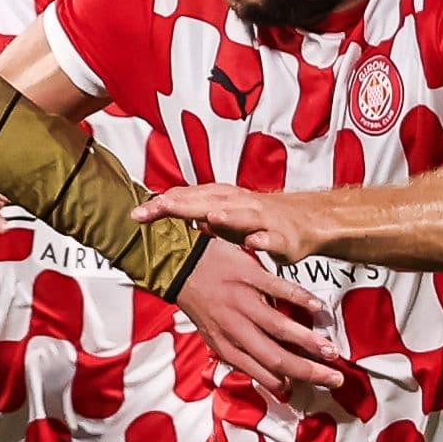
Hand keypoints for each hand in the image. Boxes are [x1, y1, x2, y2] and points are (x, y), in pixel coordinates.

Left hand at [131, 183, 327, 265]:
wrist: (306, 220)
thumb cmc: (260, 218)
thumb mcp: (222, 215)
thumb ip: (195, 213)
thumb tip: (165, 211)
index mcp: (222, 199)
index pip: (187, 198)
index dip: (162, 204)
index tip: (136, 213)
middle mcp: (239, 204)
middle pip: (206, 202)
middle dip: (181, 205)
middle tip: (155, 208)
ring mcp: (261, 219)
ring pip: (240, 216)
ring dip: (225, 217)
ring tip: (206, 219)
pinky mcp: (282, 237)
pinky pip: (271, 239)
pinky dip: (262, 240)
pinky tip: (252, 243)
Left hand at [173, 238, 349, 398]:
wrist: (180, 263)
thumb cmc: (200, 301)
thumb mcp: (212, 333)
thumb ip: (239, 352)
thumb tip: (270, 377)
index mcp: (225, 345)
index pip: (260, 373)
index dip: (285, 385)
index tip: (306, 389)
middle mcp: (235, 328)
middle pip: (276, 358)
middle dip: (308, 372)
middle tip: (333, 378)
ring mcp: (244, 302)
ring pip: (280, 328)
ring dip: (309, 342)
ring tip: (331, 352)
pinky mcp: (250, 276)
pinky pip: (281, 290)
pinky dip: (302, 300)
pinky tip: (319, 309)